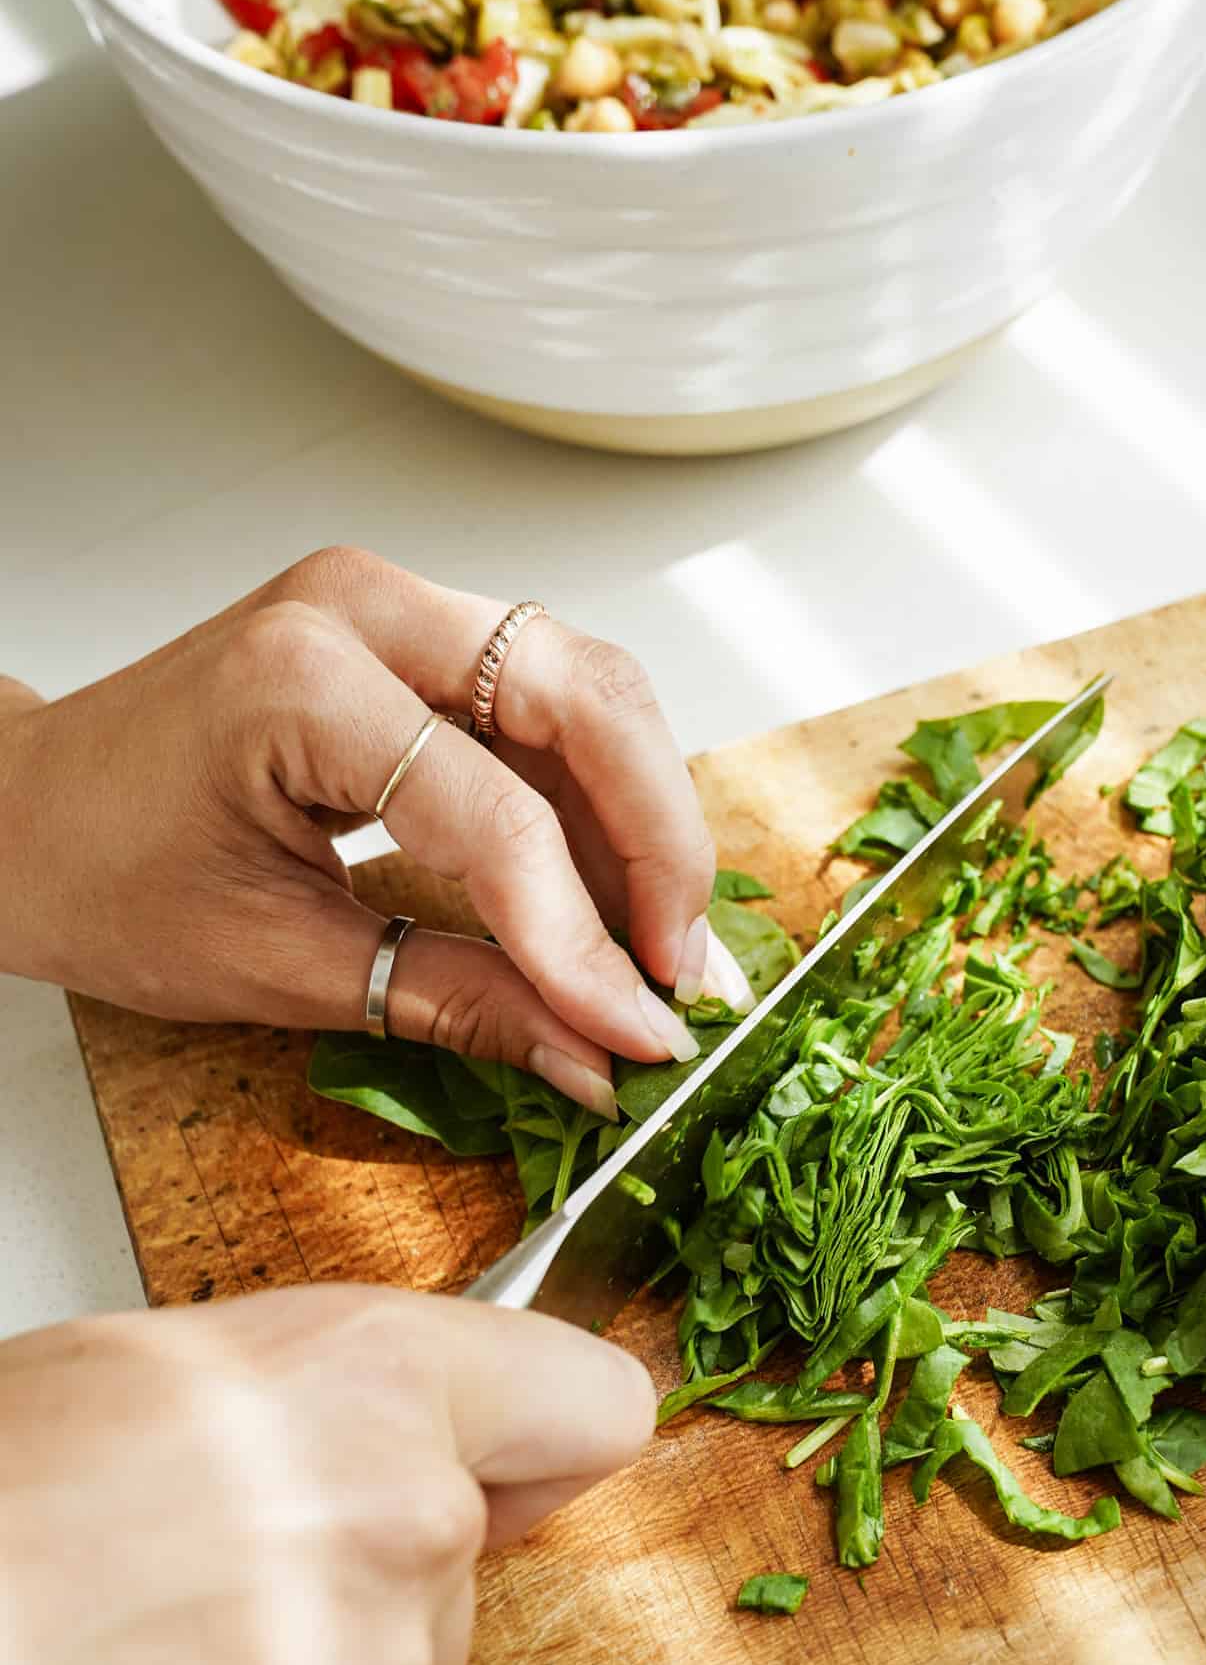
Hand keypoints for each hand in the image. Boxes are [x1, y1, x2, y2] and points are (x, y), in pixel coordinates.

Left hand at [0, 549, 751, 1117]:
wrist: (24, 817)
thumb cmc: (101, 872)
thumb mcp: (278, 966)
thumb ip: (458, 1003)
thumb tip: (593, 1054)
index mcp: (302, 680)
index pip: (502, 818)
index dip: (587, 941)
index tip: (641, 1030)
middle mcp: (361, 609)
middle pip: (588, 703)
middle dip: (660, 846)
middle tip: (681, 970)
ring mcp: (393, 610)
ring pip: (589, 694)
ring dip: (641, 822)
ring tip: (654, 946)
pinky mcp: (413, 639)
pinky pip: (547, 707)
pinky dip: (594, 803)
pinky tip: (607, 894)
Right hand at [0, 1286, 653, 1664]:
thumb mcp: (151, 1374)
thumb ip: (323, 1397)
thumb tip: (399, 1432)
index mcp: (366, 1386)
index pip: (584, 1403)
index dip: (539, 1437)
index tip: (511, 1463)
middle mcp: (398, 1528)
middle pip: (461, 1570)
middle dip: (369, 1578)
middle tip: (214, 1579)